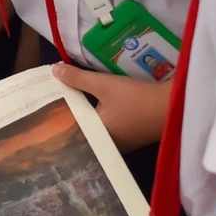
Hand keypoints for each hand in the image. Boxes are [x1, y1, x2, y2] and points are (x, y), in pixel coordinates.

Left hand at [52, 63, 169, 149]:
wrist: (172, 108)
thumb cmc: (136, 99)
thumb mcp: (104, 85)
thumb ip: (78, 78)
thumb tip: (54, 70)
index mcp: (94, 137)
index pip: (66, 129)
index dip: (54, 115)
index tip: (43, 103)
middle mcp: (103, 145)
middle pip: (79, 129)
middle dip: (68, 115)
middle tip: (51, 100)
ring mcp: (118, 144)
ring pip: (93, 129)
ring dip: (83, 115)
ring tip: (67, 99)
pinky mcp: (129, 138)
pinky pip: (106, 128)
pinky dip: (97, 116)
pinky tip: (93, 104)